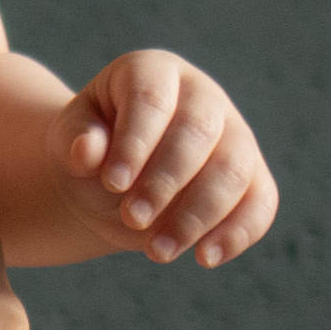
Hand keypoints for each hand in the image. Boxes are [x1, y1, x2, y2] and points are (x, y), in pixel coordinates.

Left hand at [56, 50, 276, 265]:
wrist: (113, 179)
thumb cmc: (89, 148)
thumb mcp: (69, 137)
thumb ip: (75, 138)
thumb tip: (86, 151)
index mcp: (153, 71)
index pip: (151, 99)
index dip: (135, 142)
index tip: (113, 184)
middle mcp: (202, 94)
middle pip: (199, 133)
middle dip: (166, 181)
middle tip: (132, 217)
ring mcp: (235, 132)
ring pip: (234, 170)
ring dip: (198, 215)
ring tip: (158, 250)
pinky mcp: (254, 174)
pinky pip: (261, 202)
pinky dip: (237, 233)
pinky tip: (204, 258)